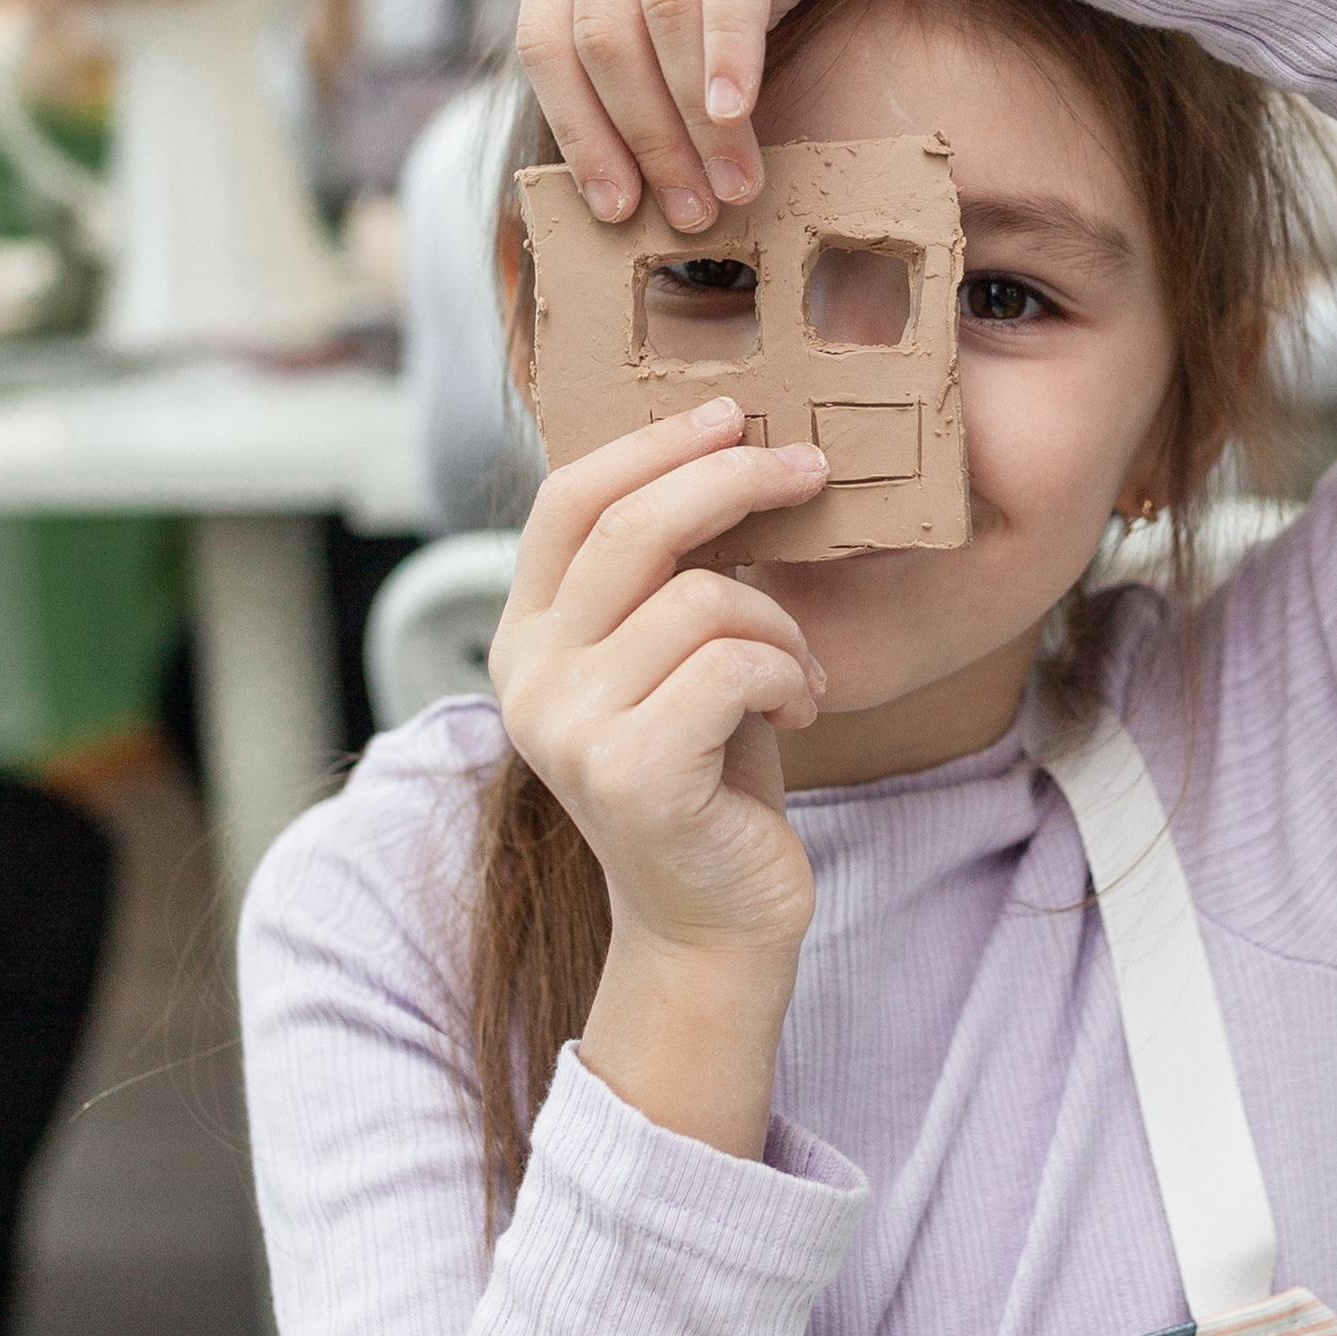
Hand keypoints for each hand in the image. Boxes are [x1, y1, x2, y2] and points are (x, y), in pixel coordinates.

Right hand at [490, 405, 833, 1156]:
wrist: (713, 921)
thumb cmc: (711, 776)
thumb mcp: (675, 657)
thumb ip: (666, 575)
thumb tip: (727, 445)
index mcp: (525, 635)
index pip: (567, 498)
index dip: (652, 443)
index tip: (732, 414)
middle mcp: (528, 676)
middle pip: (630, 525)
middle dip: (734, 480)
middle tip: (811, 472)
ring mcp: (569, 727)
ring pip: (703, 598)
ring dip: (781, 624)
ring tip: (796, 672)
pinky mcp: (631, 773)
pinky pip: (732, 664)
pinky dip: (786, 674)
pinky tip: (795, 709)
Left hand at [516, 0, 1077, 232]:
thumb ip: (656, 53)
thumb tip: (625, 180)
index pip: (546, 32)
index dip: (579, 131)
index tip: (617, 210)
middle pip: (600, 30)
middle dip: (646, 138)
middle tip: (694, 213)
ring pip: (662, 6)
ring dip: (696, 115)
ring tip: (735, 184)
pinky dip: (730, 47)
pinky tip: (738, 113)